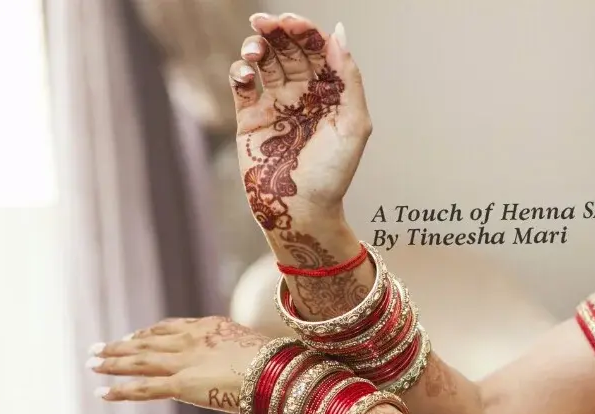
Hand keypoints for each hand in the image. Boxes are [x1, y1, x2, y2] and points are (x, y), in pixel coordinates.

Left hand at [87, 317, 267, 413]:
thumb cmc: (277, 363)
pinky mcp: (181, 384)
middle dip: (120, 345)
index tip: (133, 337)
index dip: (147, 334)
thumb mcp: (259, 351)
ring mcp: (184, 362)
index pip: (169, 328)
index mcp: (209, 326)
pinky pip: (144, 389)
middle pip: (147, 342)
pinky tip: (101, 392)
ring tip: (91, 361)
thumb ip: (245, 356)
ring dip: (112, 361)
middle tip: (97, 346)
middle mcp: (191, 340)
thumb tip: (251, 367)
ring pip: (139, 361)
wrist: (275, 369)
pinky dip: (120, 391)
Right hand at [229, 13, 370, 232]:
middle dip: (277, 32)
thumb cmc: (332, 174)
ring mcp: (274, 105)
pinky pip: (241, 85)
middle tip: (264, 22)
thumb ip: (348, 78)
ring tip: (254, 50)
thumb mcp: (354, 124)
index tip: (290, 22)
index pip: (316, 49)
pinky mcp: (249, 119)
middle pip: (288, 50)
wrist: (300, 210)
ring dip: (258, 47)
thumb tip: (338, 32)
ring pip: (264, 62)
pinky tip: (245, 73)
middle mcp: (302, 95)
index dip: (304, 30)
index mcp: (329, 93)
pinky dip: (240, 72)